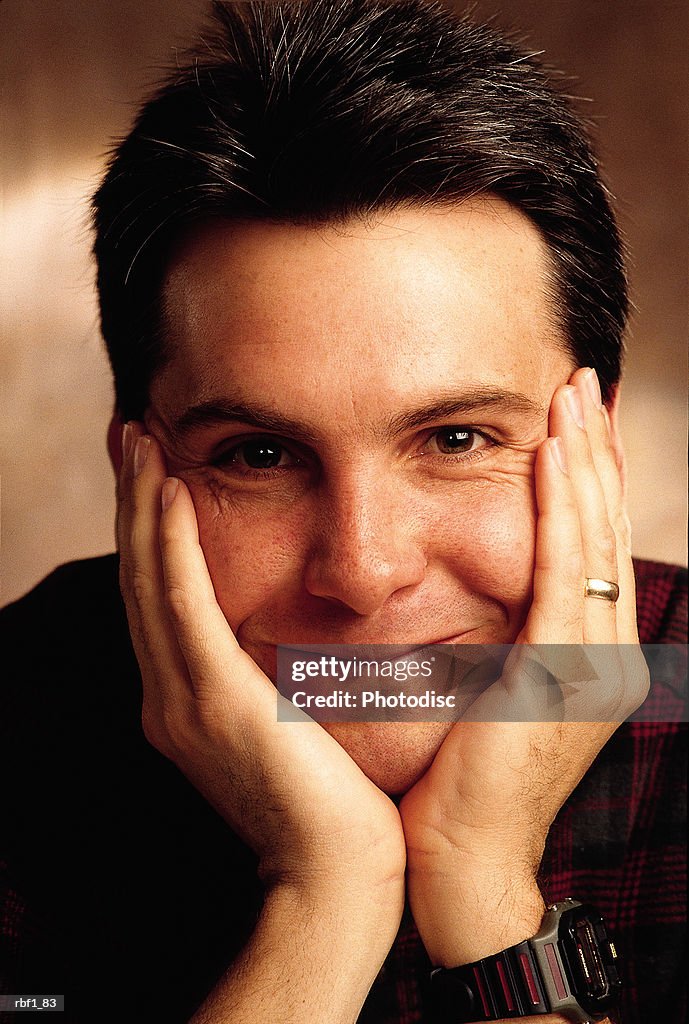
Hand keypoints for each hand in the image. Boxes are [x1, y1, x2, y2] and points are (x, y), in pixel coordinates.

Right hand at [116, 423, 404, 935]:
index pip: (159, 596)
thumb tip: (289, 637)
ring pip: (149, 578)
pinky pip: (183, 603)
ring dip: (141, 504)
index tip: (151, 471)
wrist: (337, 875)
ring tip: (139, 440)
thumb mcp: (289, 726)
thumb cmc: (332, 803)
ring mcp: (181, 698)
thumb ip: (271, 678)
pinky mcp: (213, 700)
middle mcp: (168, 694)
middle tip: (128, 433)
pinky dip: (170, 544)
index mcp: (186, 699)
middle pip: (140, 576)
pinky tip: (171, 491)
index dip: (147, 530)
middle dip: (131, 501)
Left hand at [399, 367, 649, 966]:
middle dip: (596, 453)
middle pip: (603, 531)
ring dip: (585, 462)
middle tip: (584, 382)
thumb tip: (479, 590)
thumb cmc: (460, 785)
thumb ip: (504, 641)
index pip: (590, 550)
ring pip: (593, 539)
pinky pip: (564, 571)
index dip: (588, 482)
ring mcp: (593, 664)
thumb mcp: (491, 697)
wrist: (461, 865)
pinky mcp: (561, 673)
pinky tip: (556, 455)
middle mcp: (606, 654)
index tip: (574, 423)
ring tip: (575, 395)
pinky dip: (563, 509)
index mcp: (590, 659)